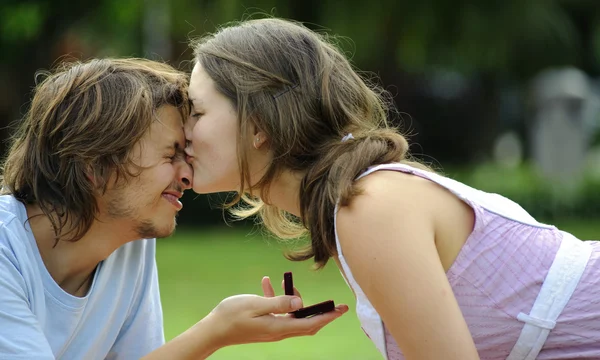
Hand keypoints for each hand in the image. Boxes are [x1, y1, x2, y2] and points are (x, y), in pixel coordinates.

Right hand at [204, 278, 347, 348]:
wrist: (212, 331)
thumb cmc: (231, 316)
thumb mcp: (255, 304)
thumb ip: (279, 302)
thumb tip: (301, 302)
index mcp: (278, 327)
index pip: (311, 324)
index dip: (328, 316)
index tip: (342, 309)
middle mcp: (278, 331)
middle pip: (307, 323)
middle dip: (320, 312)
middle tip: (333, 302)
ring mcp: (271, 329)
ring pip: (293, 316)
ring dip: (295, 301)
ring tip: (284, 282)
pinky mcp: (264, 326)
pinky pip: (278, 313)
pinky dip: (278, 300)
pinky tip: (266, 284)